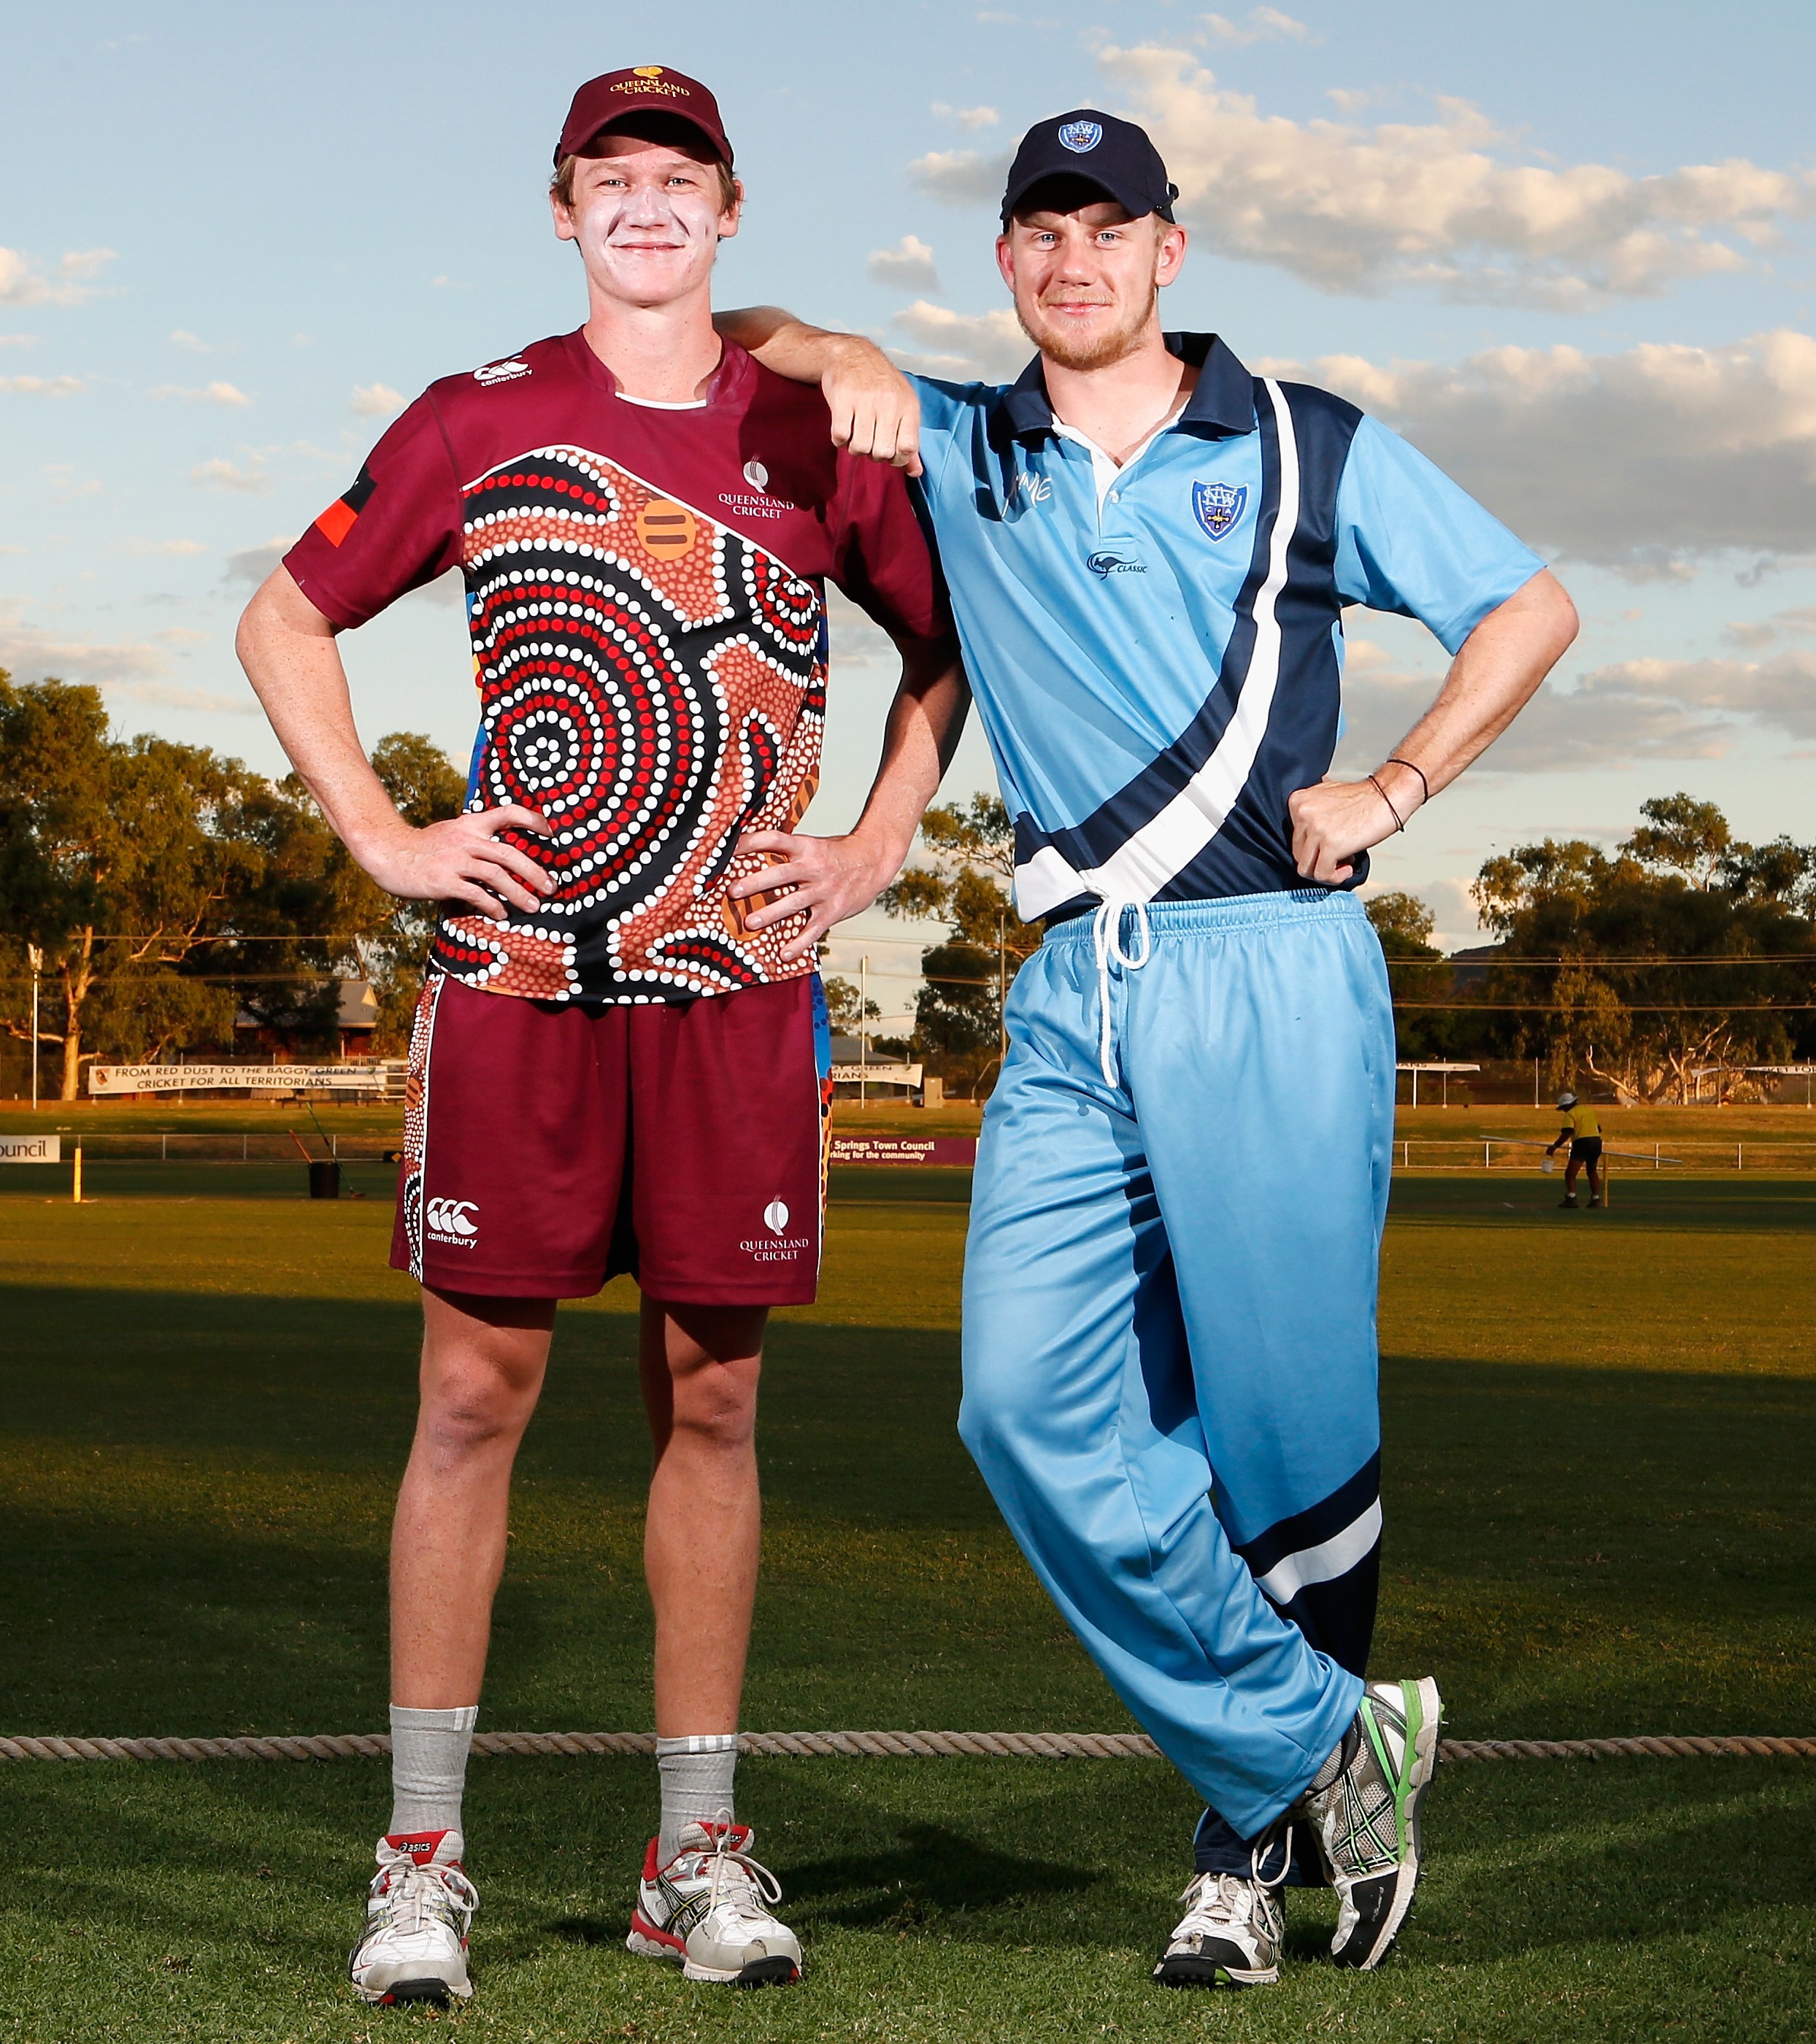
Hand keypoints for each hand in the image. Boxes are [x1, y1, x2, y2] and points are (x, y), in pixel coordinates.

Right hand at [358, 805, 554, 920]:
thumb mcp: (452, 832)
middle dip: (535, 871)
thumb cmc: (424, 847)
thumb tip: (504, 853)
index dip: (532, 820)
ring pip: (496, 875)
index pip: (508, 812)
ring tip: (533, 906)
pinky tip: (501, 914)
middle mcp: (466, 839)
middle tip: (551, 887)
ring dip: (519, 893)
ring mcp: (454, 860)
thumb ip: (476, 838)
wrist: (388, 853)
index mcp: (470, 824)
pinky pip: (476, 894)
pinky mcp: (443, 881)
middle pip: (509, 853)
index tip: (551, 832)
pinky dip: (493, 905)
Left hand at [728, 828, 896, 960]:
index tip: (729, 848)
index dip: (752, 842)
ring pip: (794, 902)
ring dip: (771, 913)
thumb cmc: (838, 855)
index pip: (775, 839)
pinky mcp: (833, 910)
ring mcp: (824, 890)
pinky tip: (784, 954)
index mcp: (806, 847)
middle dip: (756, 882)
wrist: (875, 862)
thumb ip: (788, 851)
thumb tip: (752, 852)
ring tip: (750, 923)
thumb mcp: (814, 845)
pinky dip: (799, 943)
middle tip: (733, 891)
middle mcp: (814, 867)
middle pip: (781, 873)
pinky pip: (814, 929)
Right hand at [824, 338, 921, 474]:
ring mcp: (865, 401)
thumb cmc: (881, 385)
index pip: (908, 448)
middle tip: (870, 441)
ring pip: (860, 448)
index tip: (889, 451)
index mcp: (908, 407)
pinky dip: (839, 440)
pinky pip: (840, 436)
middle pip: (883, 453)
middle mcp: (889, 403)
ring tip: (856, 435)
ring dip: (855, 448)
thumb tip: (916, 472)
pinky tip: (843, 429)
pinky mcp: (842, 399)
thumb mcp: (903, 408)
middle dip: (874, 455)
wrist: (852, 354)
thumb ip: (908, 440)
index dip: (897, 459)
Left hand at [1288, 775, 1411, 884]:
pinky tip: (1348, 867)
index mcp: (1298, 801)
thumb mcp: (1327, 796)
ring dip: (1326, 871)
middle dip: (1319, 860)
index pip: (1294, 838)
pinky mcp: (1331, 845)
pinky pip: (1322, 874)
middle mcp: (1302, 813)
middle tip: (1340, 856)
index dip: (1313, 847)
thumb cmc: (1364, 799)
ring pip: (1306, 868)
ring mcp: (1315, 829)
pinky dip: (1334, 877)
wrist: (1389, 796)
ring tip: (1345, 861)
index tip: (1330, 845)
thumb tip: (1307, 840)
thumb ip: (1312, 814)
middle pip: (1299, 854)